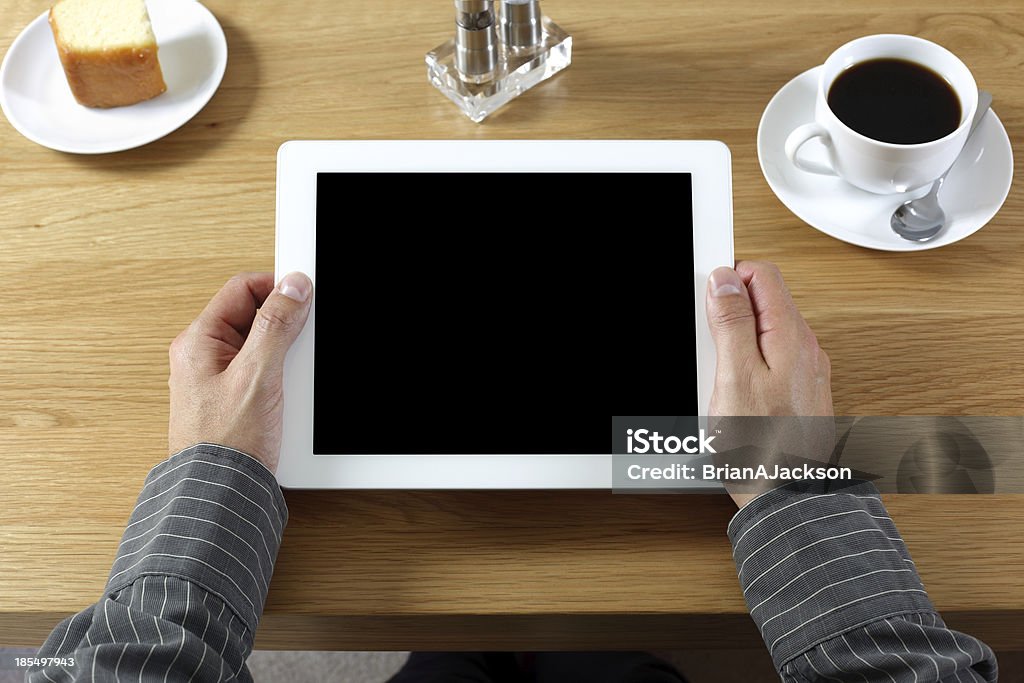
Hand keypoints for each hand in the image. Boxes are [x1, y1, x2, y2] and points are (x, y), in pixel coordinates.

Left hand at [168, 272, 312, 472]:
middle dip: (285, 325)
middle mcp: (204, 356)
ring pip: (261, 344)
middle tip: (301, 343)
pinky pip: (262, 371)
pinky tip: (288, 394)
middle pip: (254, 315)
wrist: (221, 493)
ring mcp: (217, 377)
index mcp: (199, 341)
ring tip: (290, 378)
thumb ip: (276, 325)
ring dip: (285, 354)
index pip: (242, 288)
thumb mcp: (258, 375)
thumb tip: (293, 287)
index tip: (306, 297)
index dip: (277, 287)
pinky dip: (281, 376)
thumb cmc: (227, 443)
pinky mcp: (233, 398)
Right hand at [705, 261, 832, 506]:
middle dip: (730, 315)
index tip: (708, 305)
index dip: (729, 281)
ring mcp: (804, 370)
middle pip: (763, 301)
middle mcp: (804, 348)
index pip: (762, 274)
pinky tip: (734, 395)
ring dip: (735, 344)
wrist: (787, 497)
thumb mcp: (735, 377)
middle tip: (711, 350)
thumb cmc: (762, 447)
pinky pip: (769, 361)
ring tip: (721, 379)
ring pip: (764, 332)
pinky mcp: (798, 391)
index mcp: (790, 336)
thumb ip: (732, 323)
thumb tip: (725, 280)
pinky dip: (747, 367)